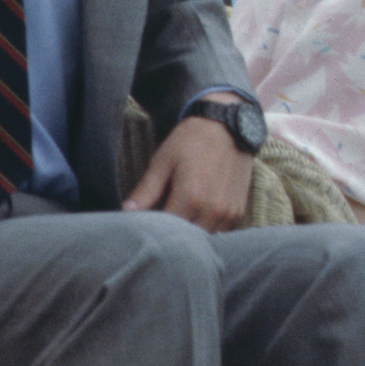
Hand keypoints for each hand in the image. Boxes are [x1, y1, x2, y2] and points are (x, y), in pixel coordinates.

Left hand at [123, 94, 253, 231]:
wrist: (228, 125)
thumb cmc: (192, 139)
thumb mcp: (164, 160)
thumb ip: (146, 190)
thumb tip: (126, 212)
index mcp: (191, 198)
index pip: (166, 233)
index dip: (153, 232)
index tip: (145, 226)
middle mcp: (212, 210)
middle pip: (186, 241)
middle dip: (171, 236)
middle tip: (160, 225)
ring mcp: (228, 213)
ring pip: (203, 239)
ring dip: (190, 234)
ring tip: (179, 219)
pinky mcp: (238, 212)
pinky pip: (219, 232)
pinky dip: (205, 228)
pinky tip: (196, 215)